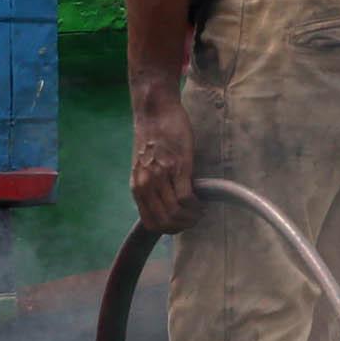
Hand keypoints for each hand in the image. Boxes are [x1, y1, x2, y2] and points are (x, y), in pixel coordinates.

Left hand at [130, 97, 199, 233]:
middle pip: (165, 222)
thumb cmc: (152, 135)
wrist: (154, 110)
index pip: (151, 224)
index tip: (182, 224)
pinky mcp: (178, 167)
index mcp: (137, 187)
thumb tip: (165, 204)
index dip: (169, 230)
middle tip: (195, 218)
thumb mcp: (143, 166)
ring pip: (176, 213)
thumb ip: (151, 186)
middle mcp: (146, 185)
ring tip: (200, 210)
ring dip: (192, 216)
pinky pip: (186, 197)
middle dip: (184, 226)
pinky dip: (196, 205)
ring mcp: (161, 177)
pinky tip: (202, 201)